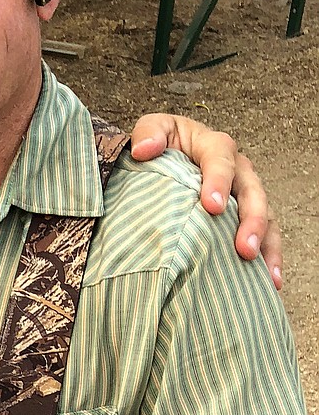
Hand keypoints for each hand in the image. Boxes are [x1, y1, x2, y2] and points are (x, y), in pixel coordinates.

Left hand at [130, 114, 281, 289]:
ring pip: (265, 216)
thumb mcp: (152, 131)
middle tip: (244, 247)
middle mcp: (235, 170)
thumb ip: (148, 134)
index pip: (221, 158)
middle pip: (251, 191)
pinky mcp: (242, 218)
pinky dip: (268, 259)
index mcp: (212, 147)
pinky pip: (264, 236)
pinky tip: (270, 282)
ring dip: (265, 243)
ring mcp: (243, 195)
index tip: (211, 207)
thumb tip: (144, 150)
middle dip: (251, 220)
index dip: (219, 181)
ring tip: (261, 270)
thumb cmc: (160, 146)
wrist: (162, 161)